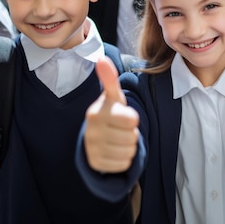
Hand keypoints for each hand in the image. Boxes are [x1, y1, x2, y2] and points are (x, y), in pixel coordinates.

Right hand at [84, 56, 139, 172]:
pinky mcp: (95, 164)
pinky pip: (123, 165)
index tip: (123, 116)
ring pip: (129, 152)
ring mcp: (92, 149)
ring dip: (128, 146)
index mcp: (97, 113)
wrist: (95, 135)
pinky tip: (114, 150)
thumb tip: (101, 59)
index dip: (132, 119)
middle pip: (132, 138)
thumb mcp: (113, 97)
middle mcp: (92, 132)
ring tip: (118, 138)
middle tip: (120, 129)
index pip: (132, 120)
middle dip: (131, 134)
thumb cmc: (110, 113)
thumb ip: (110, 79)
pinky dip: (123, 159)